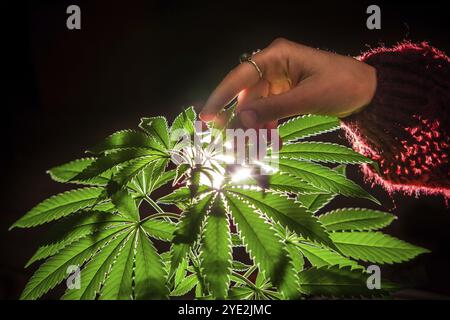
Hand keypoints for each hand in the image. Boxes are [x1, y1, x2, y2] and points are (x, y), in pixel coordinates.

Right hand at [199, 38, 376, 128]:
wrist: (369, 92)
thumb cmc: (344, 85)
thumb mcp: (308, 97)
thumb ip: (273, 108)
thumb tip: (241, 119)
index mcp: (278, 56)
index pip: (240, 75)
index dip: (221, 96)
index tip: (206, 116)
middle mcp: (274, 65)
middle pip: (246, 94)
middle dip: (239, 119)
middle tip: (230, 142)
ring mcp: (279, 80)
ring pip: (255, 106)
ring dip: (252, 127)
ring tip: (249, 148)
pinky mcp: (285, 93)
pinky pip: (267, 111)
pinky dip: (266, 126)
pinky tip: (267, 141)